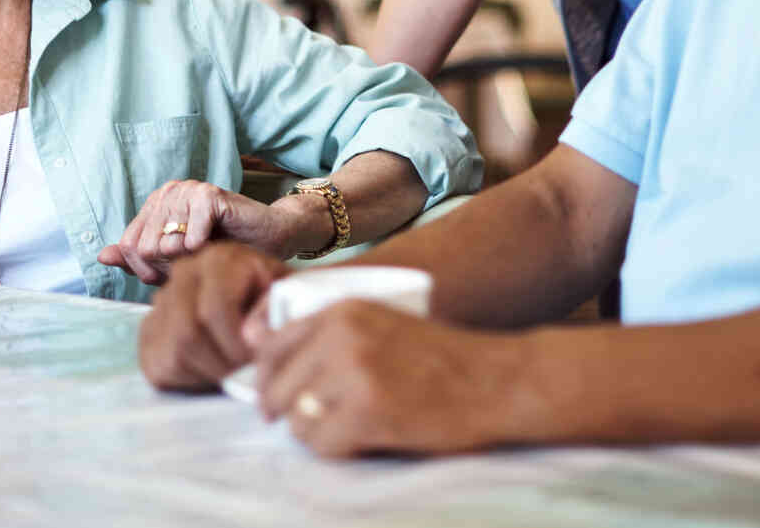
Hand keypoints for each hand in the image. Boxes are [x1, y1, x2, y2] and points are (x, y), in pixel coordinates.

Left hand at [100, 178, 321, 285]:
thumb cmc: (223, 249)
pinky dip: (204, 250)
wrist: (268, 238)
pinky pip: (190, 237)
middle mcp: (167, 192)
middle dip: (168, 267)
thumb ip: (138, 259)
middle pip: (144, 247)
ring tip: (208, 249)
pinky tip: (217, 241)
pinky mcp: (208, 194)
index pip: (128, 245)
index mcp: (155, 204)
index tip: (170, 272)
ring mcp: (187, 189)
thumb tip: (101, 255)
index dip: (146, 270)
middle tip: (194, 261)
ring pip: (165, 244)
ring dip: (189, 259)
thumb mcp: (175, 261)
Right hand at [138, 242, 288, 389]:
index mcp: (219, 259)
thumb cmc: (276, 298)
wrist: (257, 299)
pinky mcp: (149, 330)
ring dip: (208, 373)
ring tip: (235, 372)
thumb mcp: (288, 295)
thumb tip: (252, 337)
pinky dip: (190, 379)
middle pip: (187, 333)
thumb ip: (273, 311)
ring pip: (174, 353)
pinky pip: (161, 366)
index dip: (236, 345)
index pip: (213, 309)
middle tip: (245, 375)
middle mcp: (184, 272)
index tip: (256, 362)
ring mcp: (162, 301)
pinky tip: (214, 369)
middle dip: (221, 365)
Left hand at [254, 301, 525, 457]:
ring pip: (296, 418)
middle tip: (307, 425)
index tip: (273, 398)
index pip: (272, 345)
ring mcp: (354, 373)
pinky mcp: (368, 411)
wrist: (494, 380)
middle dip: (286, 411)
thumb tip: (271, 367)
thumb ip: (333, 337)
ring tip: (342, 431)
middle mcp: (341, 335)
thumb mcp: (381, 325)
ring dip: (312, 432)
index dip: (265, 378)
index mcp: (342, 309)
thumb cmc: (441, 358)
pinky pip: (321, 443)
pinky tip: (361, 442)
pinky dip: (334, 450)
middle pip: (276, 385)